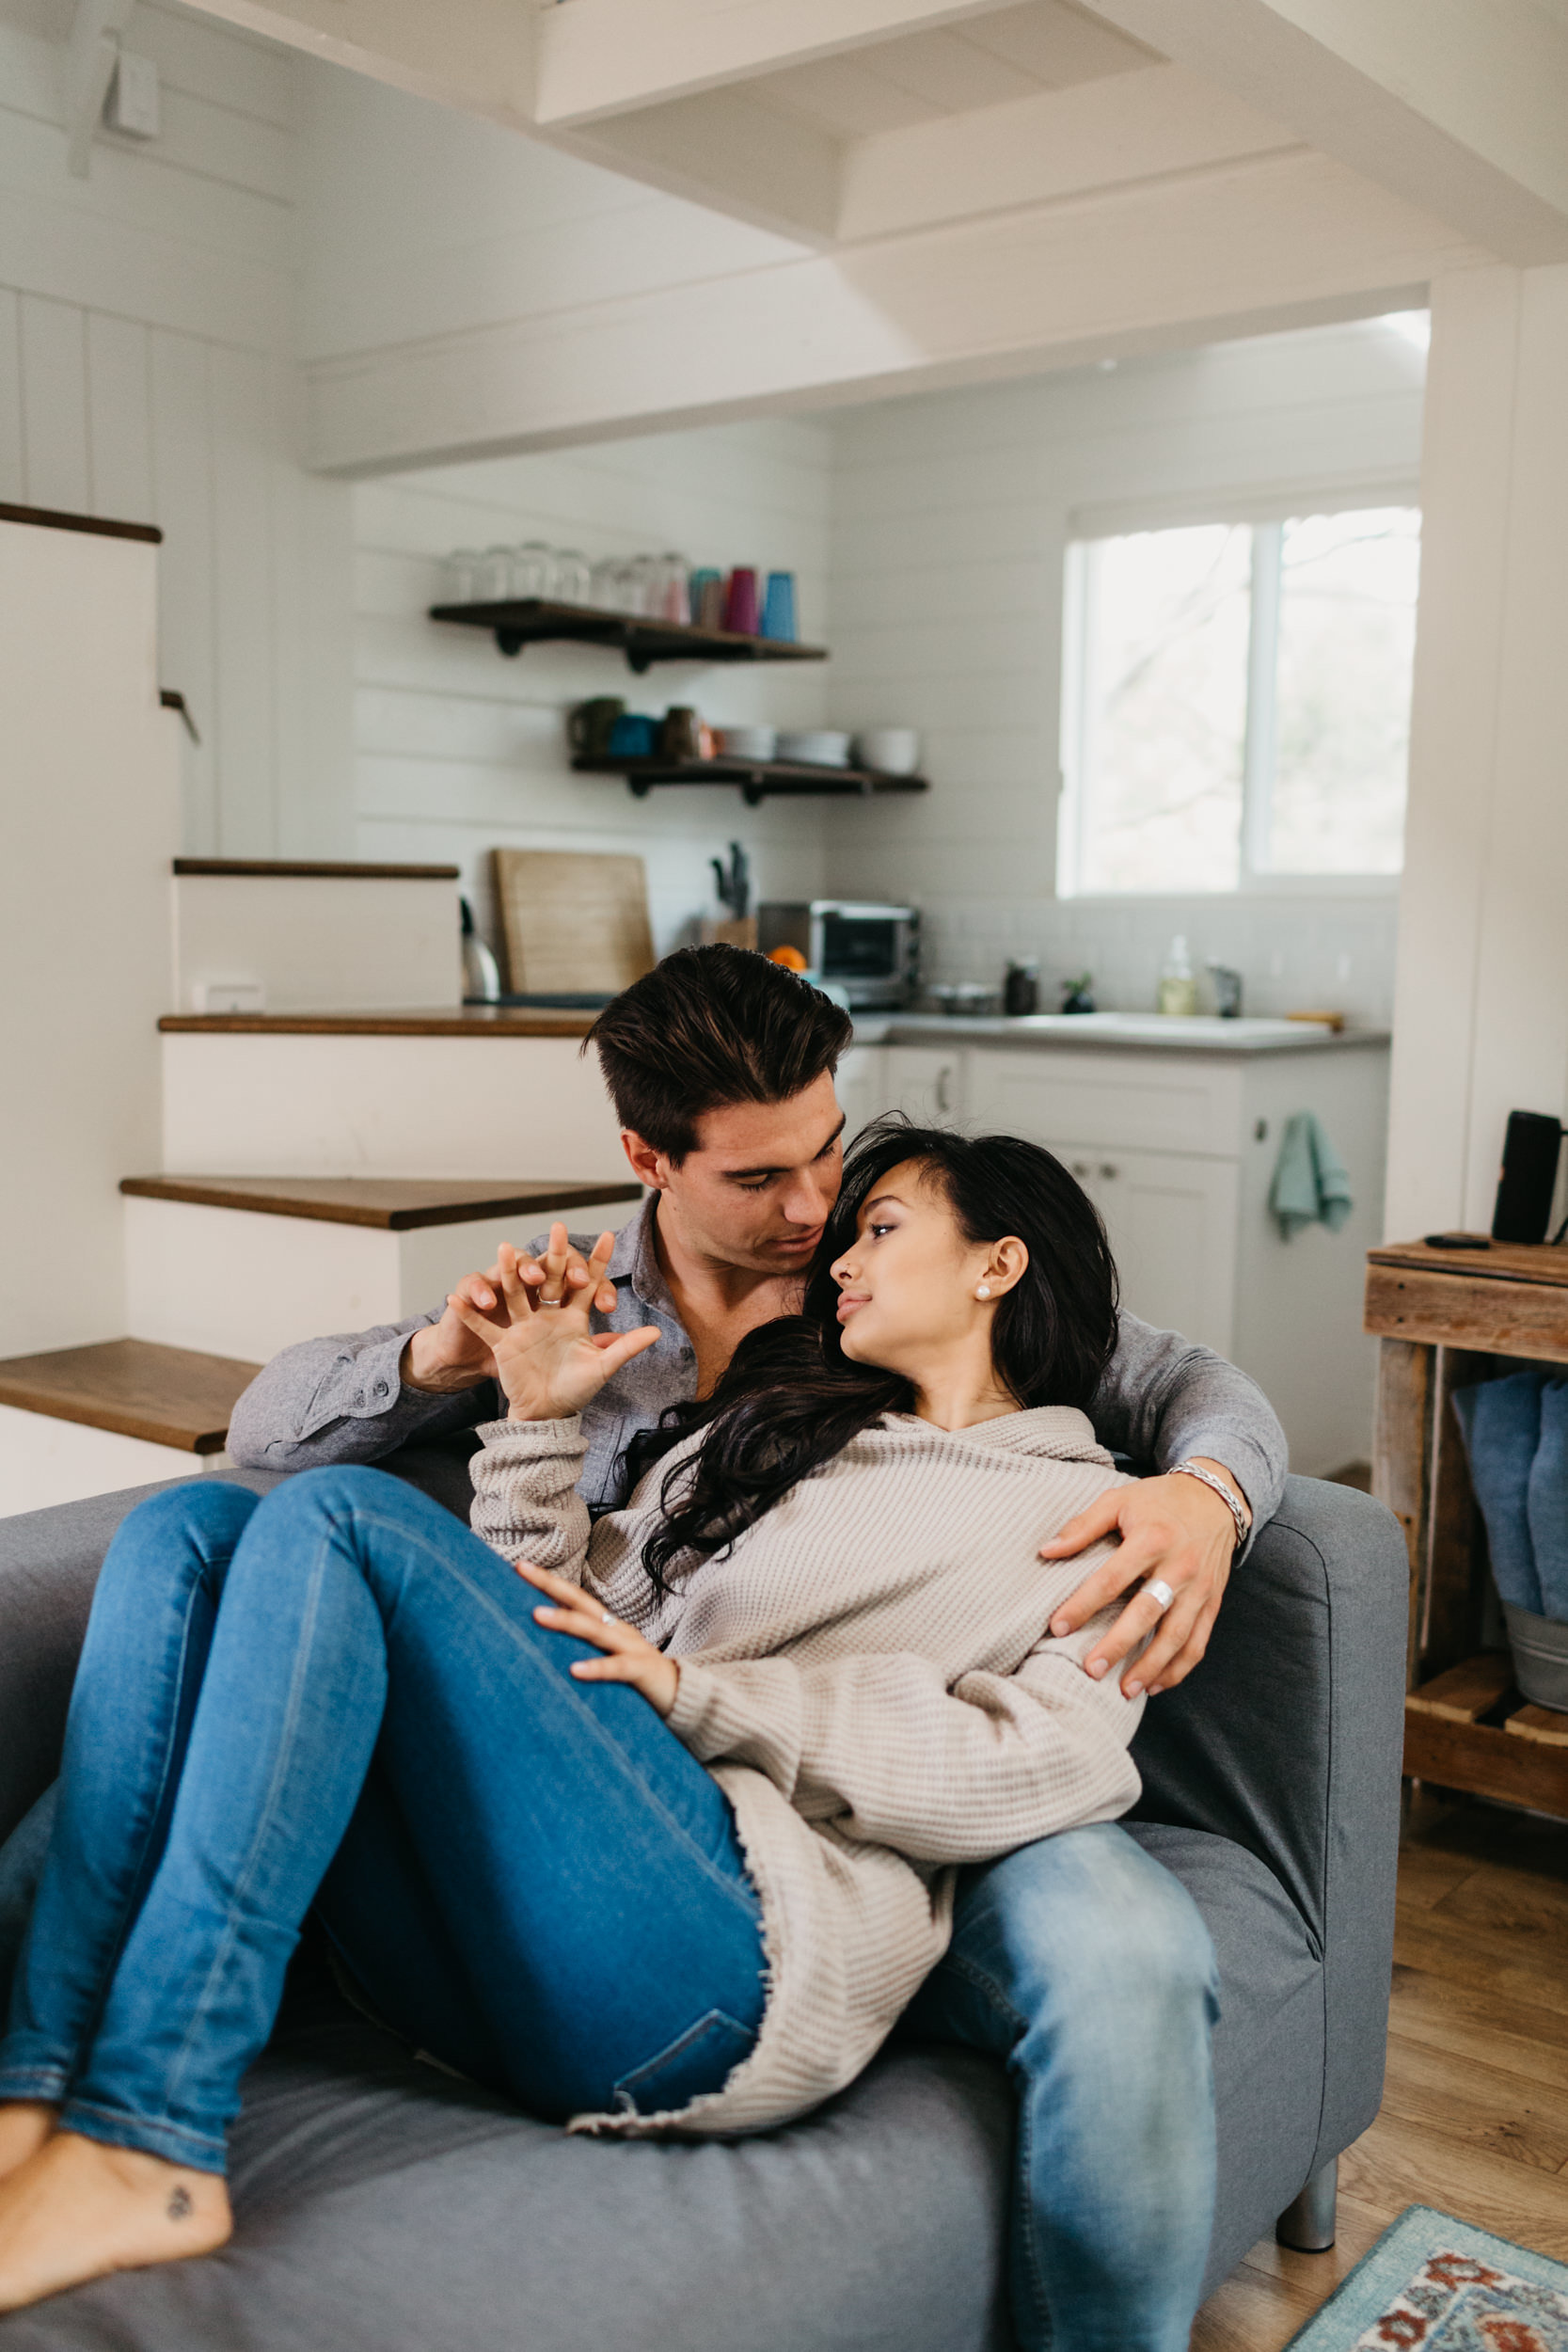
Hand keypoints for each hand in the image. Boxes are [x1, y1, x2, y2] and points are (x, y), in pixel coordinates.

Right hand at [446, 1228, 658, 1420]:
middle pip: (549, 1278)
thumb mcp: (601, 1368)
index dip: (597, 1261)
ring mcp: (523, 1325)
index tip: (608, 1235)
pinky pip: (484, 1325)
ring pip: (515, 1292)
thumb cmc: (574, 1390)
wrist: (544, 1412)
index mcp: (572, 1317)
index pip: (586, 1283)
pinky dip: (471, 1313)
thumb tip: (658, 1332)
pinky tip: (457, 1296)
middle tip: (559, 1227)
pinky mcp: (502, 1342)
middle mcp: (547, 1314)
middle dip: (553, 1254)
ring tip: (506, 1247)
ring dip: (509, 1271)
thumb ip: (625, 1347)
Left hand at [516, 1561, 678, 1717]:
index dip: (548, 1582)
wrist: (686, 1697)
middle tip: (521, 1568)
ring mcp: (631, 1648)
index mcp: (607, 1625)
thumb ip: (582, 1649)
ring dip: (565, 1621)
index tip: (519, 1566)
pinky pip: (617, 1669)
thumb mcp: (607, 1658)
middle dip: (549, 1584)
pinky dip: (596, 1668)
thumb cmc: (638, 1680)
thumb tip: (543, 1641)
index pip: (573, 1598)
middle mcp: (617, 1630)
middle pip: (580, 1602)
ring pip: (594, 1630)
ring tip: (537, 1615)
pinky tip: (574, 1670)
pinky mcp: (642, 1672)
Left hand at [1038, 1463, 1247, 1698]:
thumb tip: (1046, 1551)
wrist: (1216, 1498)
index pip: (1112, 1579)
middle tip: (1091, 1670)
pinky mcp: (1213, 1603)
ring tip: (1125, 1690)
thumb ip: (1082, 1526)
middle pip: (1147, 1613)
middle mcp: (1180, 1567)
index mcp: (1152, 1538)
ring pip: (1177, 1636)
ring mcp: (1200, 1588)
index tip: (1057, 1627)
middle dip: (1119, 1645)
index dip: (1083, 1605)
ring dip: (1151, 1666)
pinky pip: (1198, 1642)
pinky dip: (1179, 1668)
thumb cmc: (1159, 1501)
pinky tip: (1156, 1684)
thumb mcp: (1119, 1500)